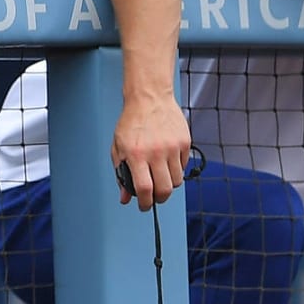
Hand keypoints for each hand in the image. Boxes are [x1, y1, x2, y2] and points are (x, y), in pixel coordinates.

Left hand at [111, 91, 191, 211]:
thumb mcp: (119, 148)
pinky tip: (167, 161)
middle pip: (164, 189)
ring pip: (177, 181)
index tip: (144, 206)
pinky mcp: (185, 142)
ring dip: (169, 185)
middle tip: (154, 197)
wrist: (149, 97)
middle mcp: (156, 152)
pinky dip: (176, 170)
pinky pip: (183, 166)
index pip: (144, 189)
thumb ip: (121, 173)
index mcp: (137, 154)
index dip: (145, 203)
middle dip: (159, 199)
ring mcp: (173, 147)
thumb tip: (125, 198)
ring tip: (160, 177)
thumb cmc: (131, 123)